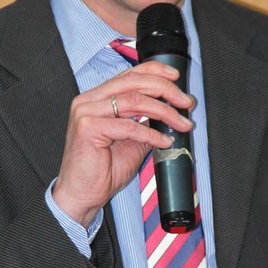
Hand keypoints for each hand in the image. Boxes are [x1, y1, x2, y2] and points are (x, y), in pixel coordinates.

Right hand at [52, 61, 194, 225]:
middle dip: (165, 90)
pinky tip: (164, 141)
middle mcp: (88, 101)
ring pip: (134, 101)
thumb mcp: (130, 143)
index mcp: (96, 98)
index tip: (176, 77)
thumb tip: (169, 115)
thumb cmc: (101, 171)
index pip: (128, 74)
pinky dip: (151, 134)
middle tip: (185, 102)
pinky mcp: (88, 128)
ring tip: (181, 123)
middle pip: (133, 83)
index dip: (154, 71)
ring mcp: (86, 113)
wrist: (81, 195)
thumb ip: (145, 124)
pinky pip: (129, 127)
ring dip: (164, 112)